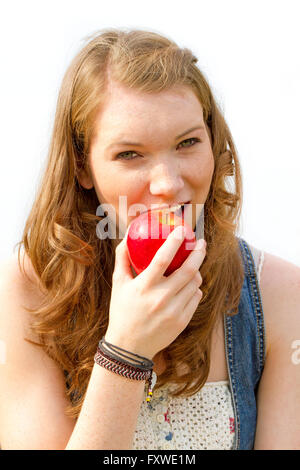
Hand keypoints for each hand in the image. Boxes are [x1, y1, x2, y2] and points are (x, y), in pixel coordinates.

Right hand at [105, 226, 206, 359]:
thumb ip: (122, 257)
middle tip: (200, 242)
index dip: (174, 242)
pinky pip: (195, 297)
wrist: (129, 346)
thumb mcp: (118, 283)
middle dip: (198, 252)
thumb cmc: (122, 310)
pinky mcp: (182, 321)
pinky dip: (194, 288)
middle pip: (188, 270)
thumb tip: (128, 234)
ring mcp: (174, 311)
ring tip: (193, 264)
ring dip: (197, 270)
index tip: (182, 230)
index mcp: (144, 287)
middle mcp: (161, 298)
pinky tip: (189, 285)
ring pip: (195, 284)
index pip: (162, 259)